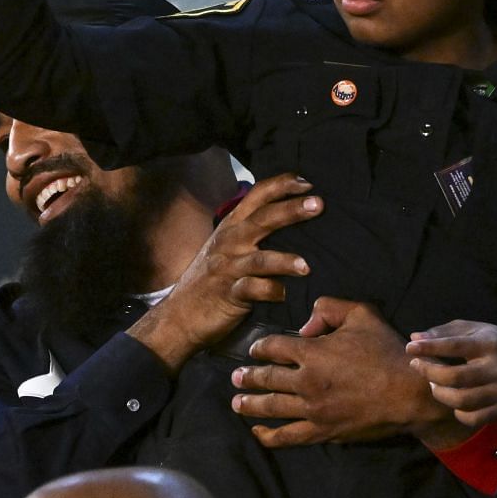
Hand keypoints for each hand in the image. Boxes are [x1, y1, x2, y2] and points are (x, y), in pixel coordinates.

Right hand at [127, 173, 319, 371]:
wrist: (178, 315)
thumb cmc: (209, 280)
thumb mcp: (225, 248)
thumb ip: (250, 231)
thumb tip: (287, 217)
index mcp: (231, 226)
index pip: (257, 196)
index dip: (281, 186)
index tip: (307, 182)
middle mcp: (229, 242)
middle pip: (262, 219)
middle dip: (291, 210)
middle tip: (318, 204)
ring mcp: (228, 268)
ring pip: (259, 259)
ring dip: (284, 260)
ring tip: (307, 265)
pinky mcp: (229, 295)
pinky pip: (252, 290)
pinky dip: (272, 292)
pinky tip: (287, 294)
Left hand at [229, 297, 447, 447]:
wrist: (409, 393)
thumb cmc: (387, 351)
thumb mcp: (362, 315)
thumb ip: (330, 308)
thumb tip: (307, 322)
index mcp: (312, 352)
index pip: (273, 347)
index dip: (260, 347)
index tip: (254, 349)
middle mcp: (306, 382)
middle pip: (266, 378)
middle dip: (247, 377)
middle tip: (235, 377)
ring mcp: (312, 410)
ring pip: (271, 408)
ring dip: (250, 404)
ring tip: (236, 403)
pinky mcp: (323, 431)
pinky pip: (288, 437)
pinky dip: (269, 436)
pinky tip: (258, 433)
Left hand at [405, 320, 496, 427]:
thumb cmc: (494, 342)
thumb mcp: (473, 329)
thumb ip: (444, 332)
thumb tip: (414, 339)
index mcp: (489, 344)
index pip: (454, 346)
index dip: (429, 347)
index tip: (410, 348)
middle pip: (454, 377)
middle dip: (429, 372)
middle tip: (417, 365)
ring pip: (461, 401)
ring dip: (439, 393)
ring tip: (433, 383)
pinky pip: (473, 418)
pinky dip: (457, 412)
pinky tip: (453, 401)